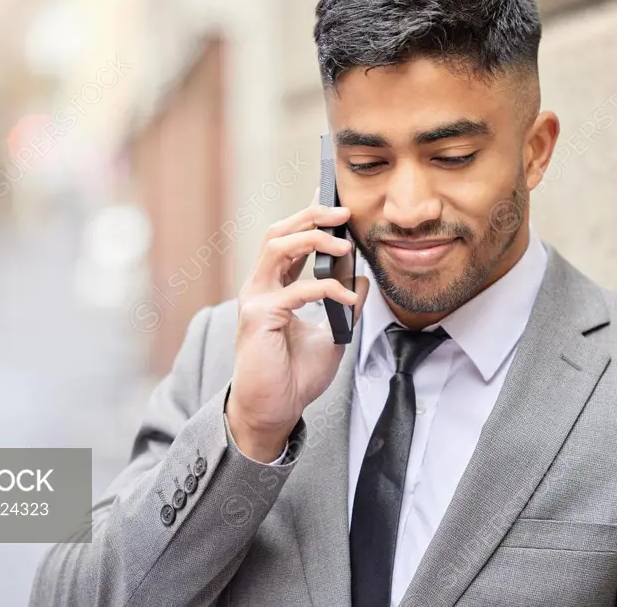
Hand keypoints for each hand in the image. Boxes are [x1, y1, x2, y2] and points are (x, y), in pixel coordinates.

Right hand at [226, 192, 368, 461]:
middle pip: (278, 232)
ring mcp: (255, 299)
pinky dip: (326, 289)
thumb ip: (344, 305)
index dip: (309, 219)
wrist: (274, 410)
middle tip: (343, 212)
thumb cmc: (294, 375)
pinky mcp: (259, 317)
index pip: (288, 240)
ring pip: (278, 247)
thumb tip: (361, 278)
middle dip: (310, 216)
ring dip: (313, 239)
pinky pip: (296, 291)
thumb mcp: (332, 333)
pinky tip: (347, 298)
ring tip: (345, 244)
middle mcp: (259, 287)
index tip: (337, 206)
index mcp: (272, 287)